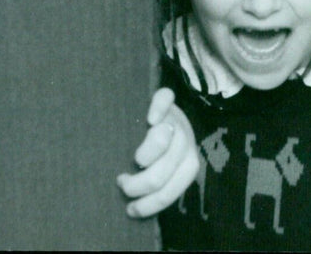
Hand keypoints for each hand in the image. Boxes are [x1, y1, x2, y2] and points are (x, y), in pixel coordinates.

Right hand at [116, 87, 199, 218]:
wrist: (166, 116)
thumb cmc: (161, 153)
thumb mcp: (164, 173)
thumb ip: (158, 188)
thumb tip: (133, 211)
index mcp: (188, 164)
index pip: (171, 191)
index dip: (149, 204)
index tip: (130, 209)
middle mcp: (185, 142)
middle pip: (162, 171)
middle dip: (138, 185)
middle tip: (122, 183)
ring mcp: (176, 119)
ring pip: (162, 140)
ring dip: (143, 156)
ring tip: (126, 163)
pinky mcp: (167, 99)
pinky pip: (165, 99)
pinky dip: (158, 108)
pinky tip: (150, 119)